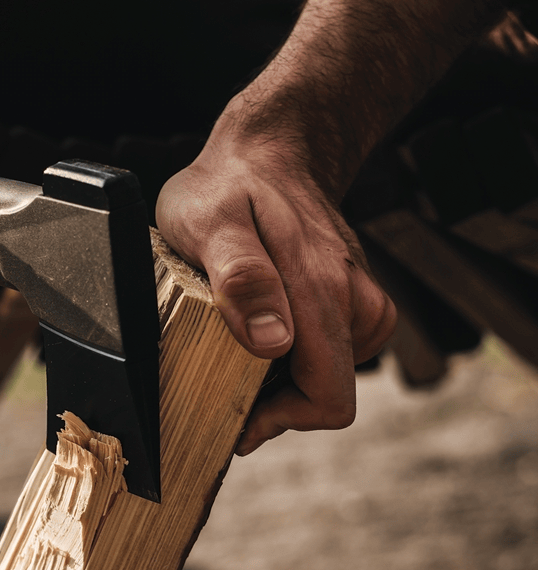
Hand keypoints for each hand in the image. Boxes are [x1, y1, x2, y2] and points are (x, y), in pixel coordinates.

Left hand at [155, 100, 395, 454]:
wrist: (270, 148)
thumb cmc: (229, 186)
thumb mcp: (212, 225)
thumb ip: (242, 280)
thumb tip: (272, 343)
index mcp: (324, 294)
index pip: (327, 399)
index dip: (281, 422)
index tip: (235, 415)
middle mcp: (354, 302)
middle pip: (326, 394)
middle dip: (274, 404)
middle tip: (218, 379)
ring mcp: (357, 300)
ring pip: (327, 375)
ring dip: (280, 380)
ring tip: (231, 346)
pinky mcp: (350, 299)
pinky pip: (327, 352)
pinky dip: (292, 357)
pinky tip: (255, 330)